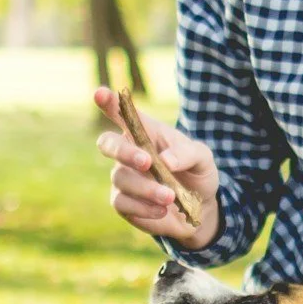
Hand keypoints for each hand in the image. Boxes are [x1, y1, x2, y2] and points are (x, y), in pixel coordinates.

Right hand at [94, 88, 221, 250]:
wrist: (201, 208)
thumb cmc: (197, 173)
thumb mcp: (202, 158)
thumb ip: (187, 153)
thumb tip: (165, 160)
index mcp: (145, 132)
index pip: (122, 113)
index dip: (108, 102)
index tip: (100, 93)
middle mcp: (128, 152)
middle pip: (108, 144)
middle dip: (124, 151)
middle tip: (147, 161)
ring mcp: (123, 178)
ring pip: (120, 178)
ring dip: (146, 188)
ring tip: (170, 197)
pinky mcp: (124, 203)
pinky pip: (123, 204)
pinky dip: (144, 208)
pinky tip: (162, 210)